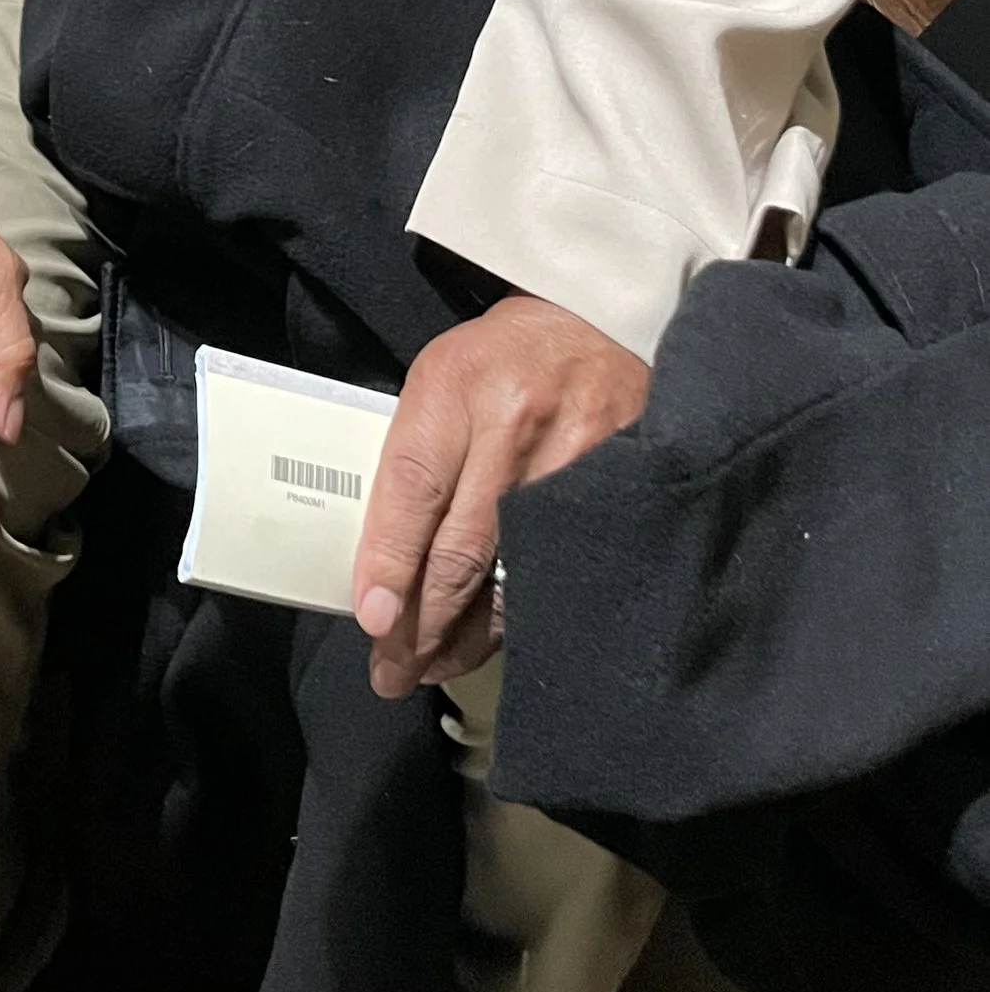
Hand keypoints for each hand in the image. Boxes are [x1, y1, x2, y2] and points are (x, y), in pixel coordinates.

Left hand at [351, 292, 648, 696]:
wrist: (599, 321)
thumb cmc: (503, 357)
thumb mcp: (438, 380)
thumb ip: (411, 458)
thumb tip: (382, 560)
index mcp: (456, 385)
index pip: (414, 488)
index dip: (390, 561)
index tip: (372, 619)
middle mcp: (516, 424)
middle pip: (462, 546)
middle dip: (421, 622)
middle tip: (391, 670)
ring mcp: (576, 458)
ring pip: (513, 572)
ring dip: (467, 632)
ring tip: (430, 668)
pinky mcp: (619, 485)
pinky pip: (563, 569)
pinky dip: (523, 613)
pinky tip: (494, 640)